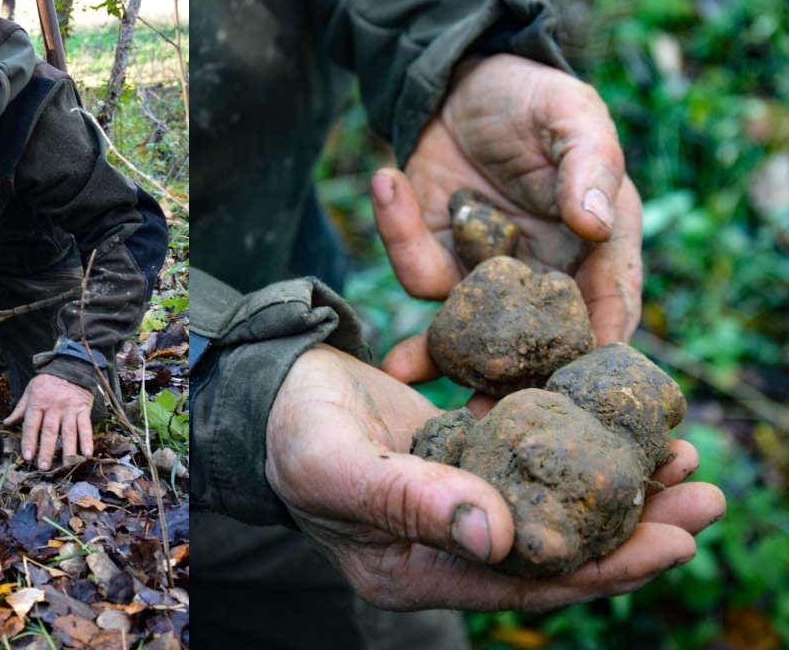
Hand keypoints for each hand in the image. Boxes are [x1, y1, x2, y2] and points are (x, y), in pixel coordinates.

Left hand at [3, 373, 94, 470]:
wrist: (70, 366)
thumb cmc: (47, 382)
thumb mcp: (30, 391)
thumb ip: (20, 409)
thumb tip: (6, 424)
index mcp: (37, 402)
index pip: (31, 424)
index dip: (29, 441)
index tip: (28, 457)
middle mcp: (53, 407)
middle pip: (49, 431)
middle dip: (47, 450)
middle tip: (44, 467)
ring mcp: (69, 409)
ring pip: (68, 431)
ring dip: (68, 449)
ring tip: (66, 465)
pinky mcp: (83, 409)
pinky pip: (85, 426)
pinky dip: (87, 440)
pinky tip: (87, 453)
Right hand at [266, 344, 724, 611]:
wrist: (267, 389)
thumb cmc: (290, 432)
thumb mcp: (339, 466)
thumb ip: (411, 502)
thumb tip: (498, 536)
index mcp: (415, 570)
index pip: (524, 585)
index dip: (603, 569)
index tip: (674, 543)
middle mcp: (445, 545)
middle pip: (554, 549)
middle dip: (634, 529)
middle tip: (707, 498)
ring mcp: (455, 499)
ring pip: (549, 502)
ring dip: (614, 483)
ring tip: (681, 460)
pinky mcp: (459, 454)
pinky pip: (528, 457)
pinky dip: (572, 442)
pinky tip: (612, 419)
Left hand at [374, 54, 642, 376]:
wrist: (465, 81)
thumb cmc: (535, 98)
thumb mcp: (573, 116)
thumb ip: (589, 166)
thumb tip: (595, 226)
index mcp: (595, 251)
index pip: (607, 315)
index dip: (592, 356)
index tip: (569, 391)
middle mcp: (541, 275)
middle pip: (530, 347)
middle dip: (501, 384)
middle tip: (475, 415)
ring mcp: (482, 273)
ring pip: (460, 329)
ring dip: (429, 350)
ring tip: (401, 365)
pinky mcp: (433, 253)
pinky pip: (414, 267)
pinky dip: (395, 231)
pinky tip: (385, 180)